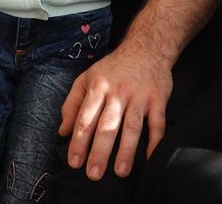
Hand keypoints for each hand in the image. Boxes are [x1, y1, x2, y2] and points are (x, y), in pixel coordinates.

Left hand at [58, 37, 172, 179]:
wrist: (146, 47)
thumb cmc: (113, 67)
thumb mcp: (86, 78)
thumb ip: (72, 104)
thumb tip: (63, 131)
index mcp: (98, 88)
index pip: (85, 118)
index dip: (79, 141)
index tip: (74, 162)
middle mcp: (118, 92)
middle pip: (107, 126)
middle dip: (99, 151)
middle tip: (94, 174)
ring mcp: (139, 96)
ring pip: (132, 126)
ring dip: (126, 150)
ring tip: (120, 171)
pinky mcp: (158, 99)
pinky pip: (157, 123)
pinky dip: (156, 141)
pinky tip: (150, 157)